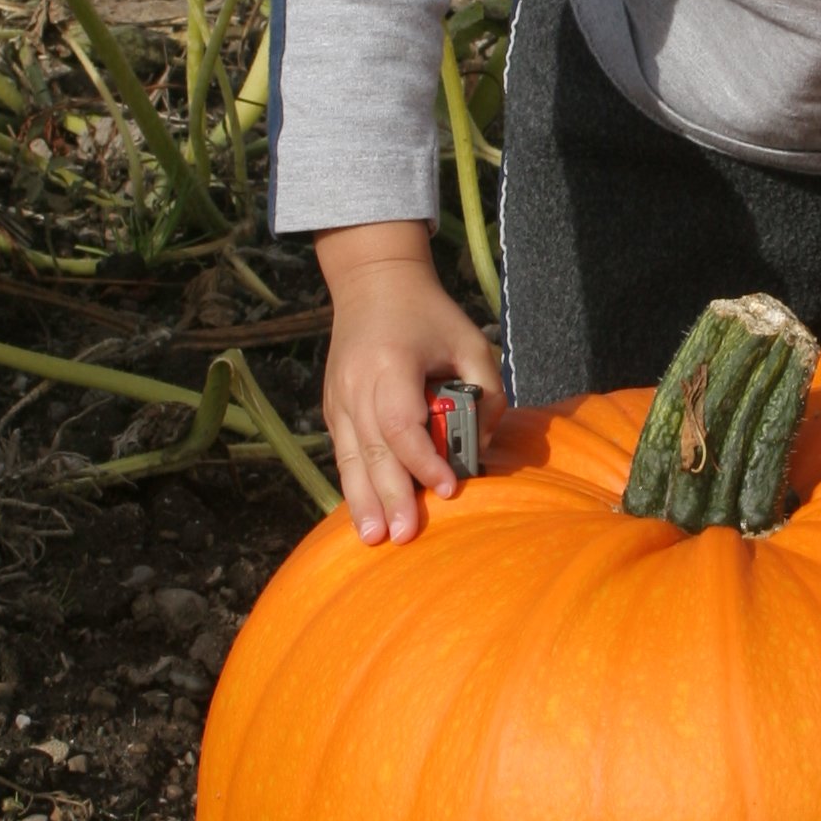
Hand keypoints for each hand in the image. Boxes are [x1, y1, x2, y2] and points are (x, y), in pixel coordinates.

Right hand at [316, 224, 501, 547]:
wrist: (374, 283)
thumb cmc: (429, 315)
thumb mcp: (470, 341)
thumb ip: (487, 390)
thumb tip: (485, 444)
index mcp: (390, 363)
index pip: (402, 422)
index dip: (424, 460)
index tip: (449, 488)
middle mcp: (357, 383)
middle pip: (372, 448)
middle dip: (390, 496)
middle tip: (405, 536)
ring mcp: (338, 396)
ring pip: (350, 457)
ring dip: (362, 500)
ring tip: (373, 538)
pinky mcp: (333, 406)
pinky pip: (343, 452)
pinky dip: (353, 484)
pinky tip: (362, 515)